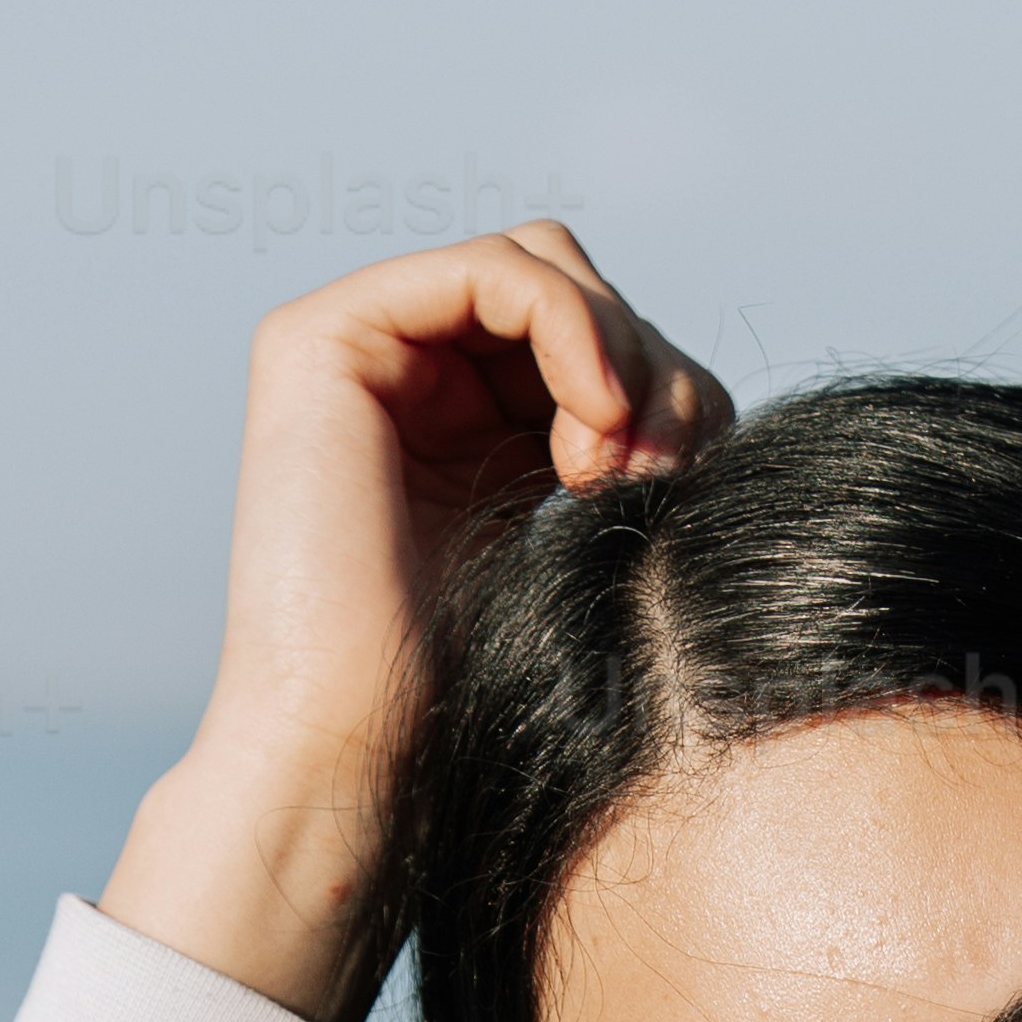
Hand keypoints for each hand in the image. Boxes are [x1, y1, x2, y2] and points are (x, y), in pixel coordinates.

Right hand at [100, 224, 728, 1021]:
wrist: (356, 757)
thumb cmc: (472, 694)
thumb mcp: (587, 545)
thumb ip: (627, 454)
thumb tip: (701, 396)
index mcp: (465, 426)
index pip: (597, 338)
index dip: (665, 389)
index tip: (680, 486)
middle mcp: (406, 375)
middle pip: (577, 287)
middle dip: (648, 366)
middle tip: (655, 476)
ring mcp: (357, 350)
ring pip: (541, 264)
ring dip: (616, 351)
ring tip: (616, 469)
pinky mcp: (319, 339)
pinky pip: (490, 272)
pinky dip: (572, 329)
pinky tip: (597, 423)